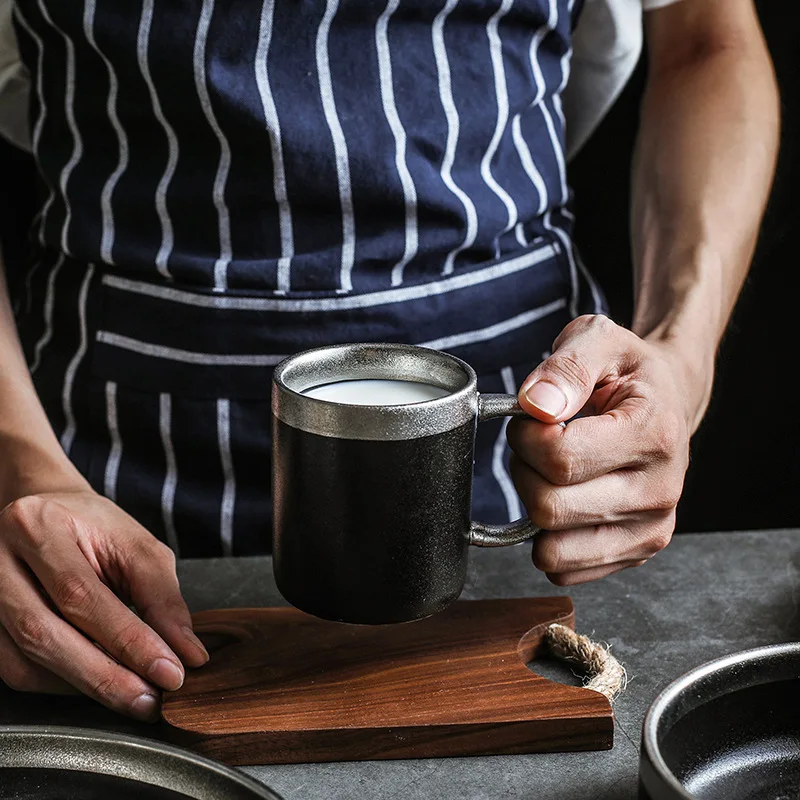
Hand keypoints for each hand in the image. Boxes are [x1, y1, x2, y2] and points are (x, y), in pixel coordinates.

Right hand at [0, 490, 208, 719]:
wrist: (49, 514)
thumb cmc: (95, 528)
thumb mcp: (138, 547)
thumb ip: (162, 599)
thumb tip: (187, 653)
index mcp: (38, 527)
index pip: (81, 594)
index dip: (128, 640)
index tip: (170, 671)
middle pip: (45, 632)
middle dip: (104, 675)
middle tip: (149, 699)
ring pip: (26, 659)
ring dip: (84, 685)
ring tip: (132, 693)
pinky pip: (16, 669)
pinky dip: (61, 683)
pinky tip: (97, 679)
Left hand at [508, 315, 696, 585]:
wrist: (667, 402)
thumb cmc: (627, 373)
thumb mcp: (599, 341)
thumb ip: (566, 366)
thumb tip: (536, 406)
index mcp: (654, 434)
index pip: (560, 458)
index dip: (526, 436)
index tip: (532, 418)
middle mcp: (660, 491)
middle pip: (549, 508)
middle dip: (524, 472)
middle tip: (537, 445)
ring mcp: (650, 529)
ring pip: (551, 547)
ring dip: (533, 507)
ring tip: (552, 472)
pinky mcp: (636, 553)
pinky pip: (563, 569)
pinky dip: (547, 538)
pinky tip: (565, 500)